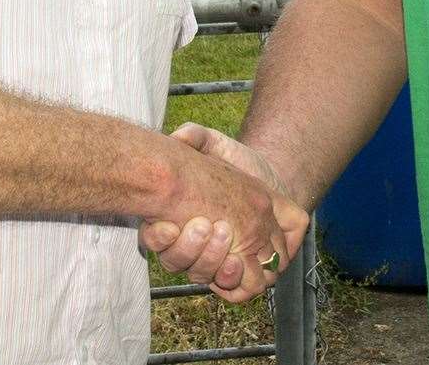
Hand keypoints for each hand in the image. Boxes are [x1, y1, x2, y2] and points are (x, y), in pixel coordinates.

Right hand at [141, 123, 307, 301]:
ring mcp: (216, 261)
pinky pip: (234, 291)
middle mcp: (192, 246)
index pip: (154, 238)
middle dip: (190, 249)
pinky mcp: (244, 272)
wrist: (274, 180)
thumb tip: (177, 138)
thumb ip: (195, 136)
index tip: (167, 225)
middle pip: (177, 264)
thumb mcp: (217, 144)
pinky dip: (234, 282)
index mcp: (176, 220)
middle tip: (208, 226)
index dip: (157, 237)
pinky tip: (238, 262)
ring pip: (203, 277)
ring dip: (212, 264)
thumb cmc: (239, 163)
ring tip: (227, 244)